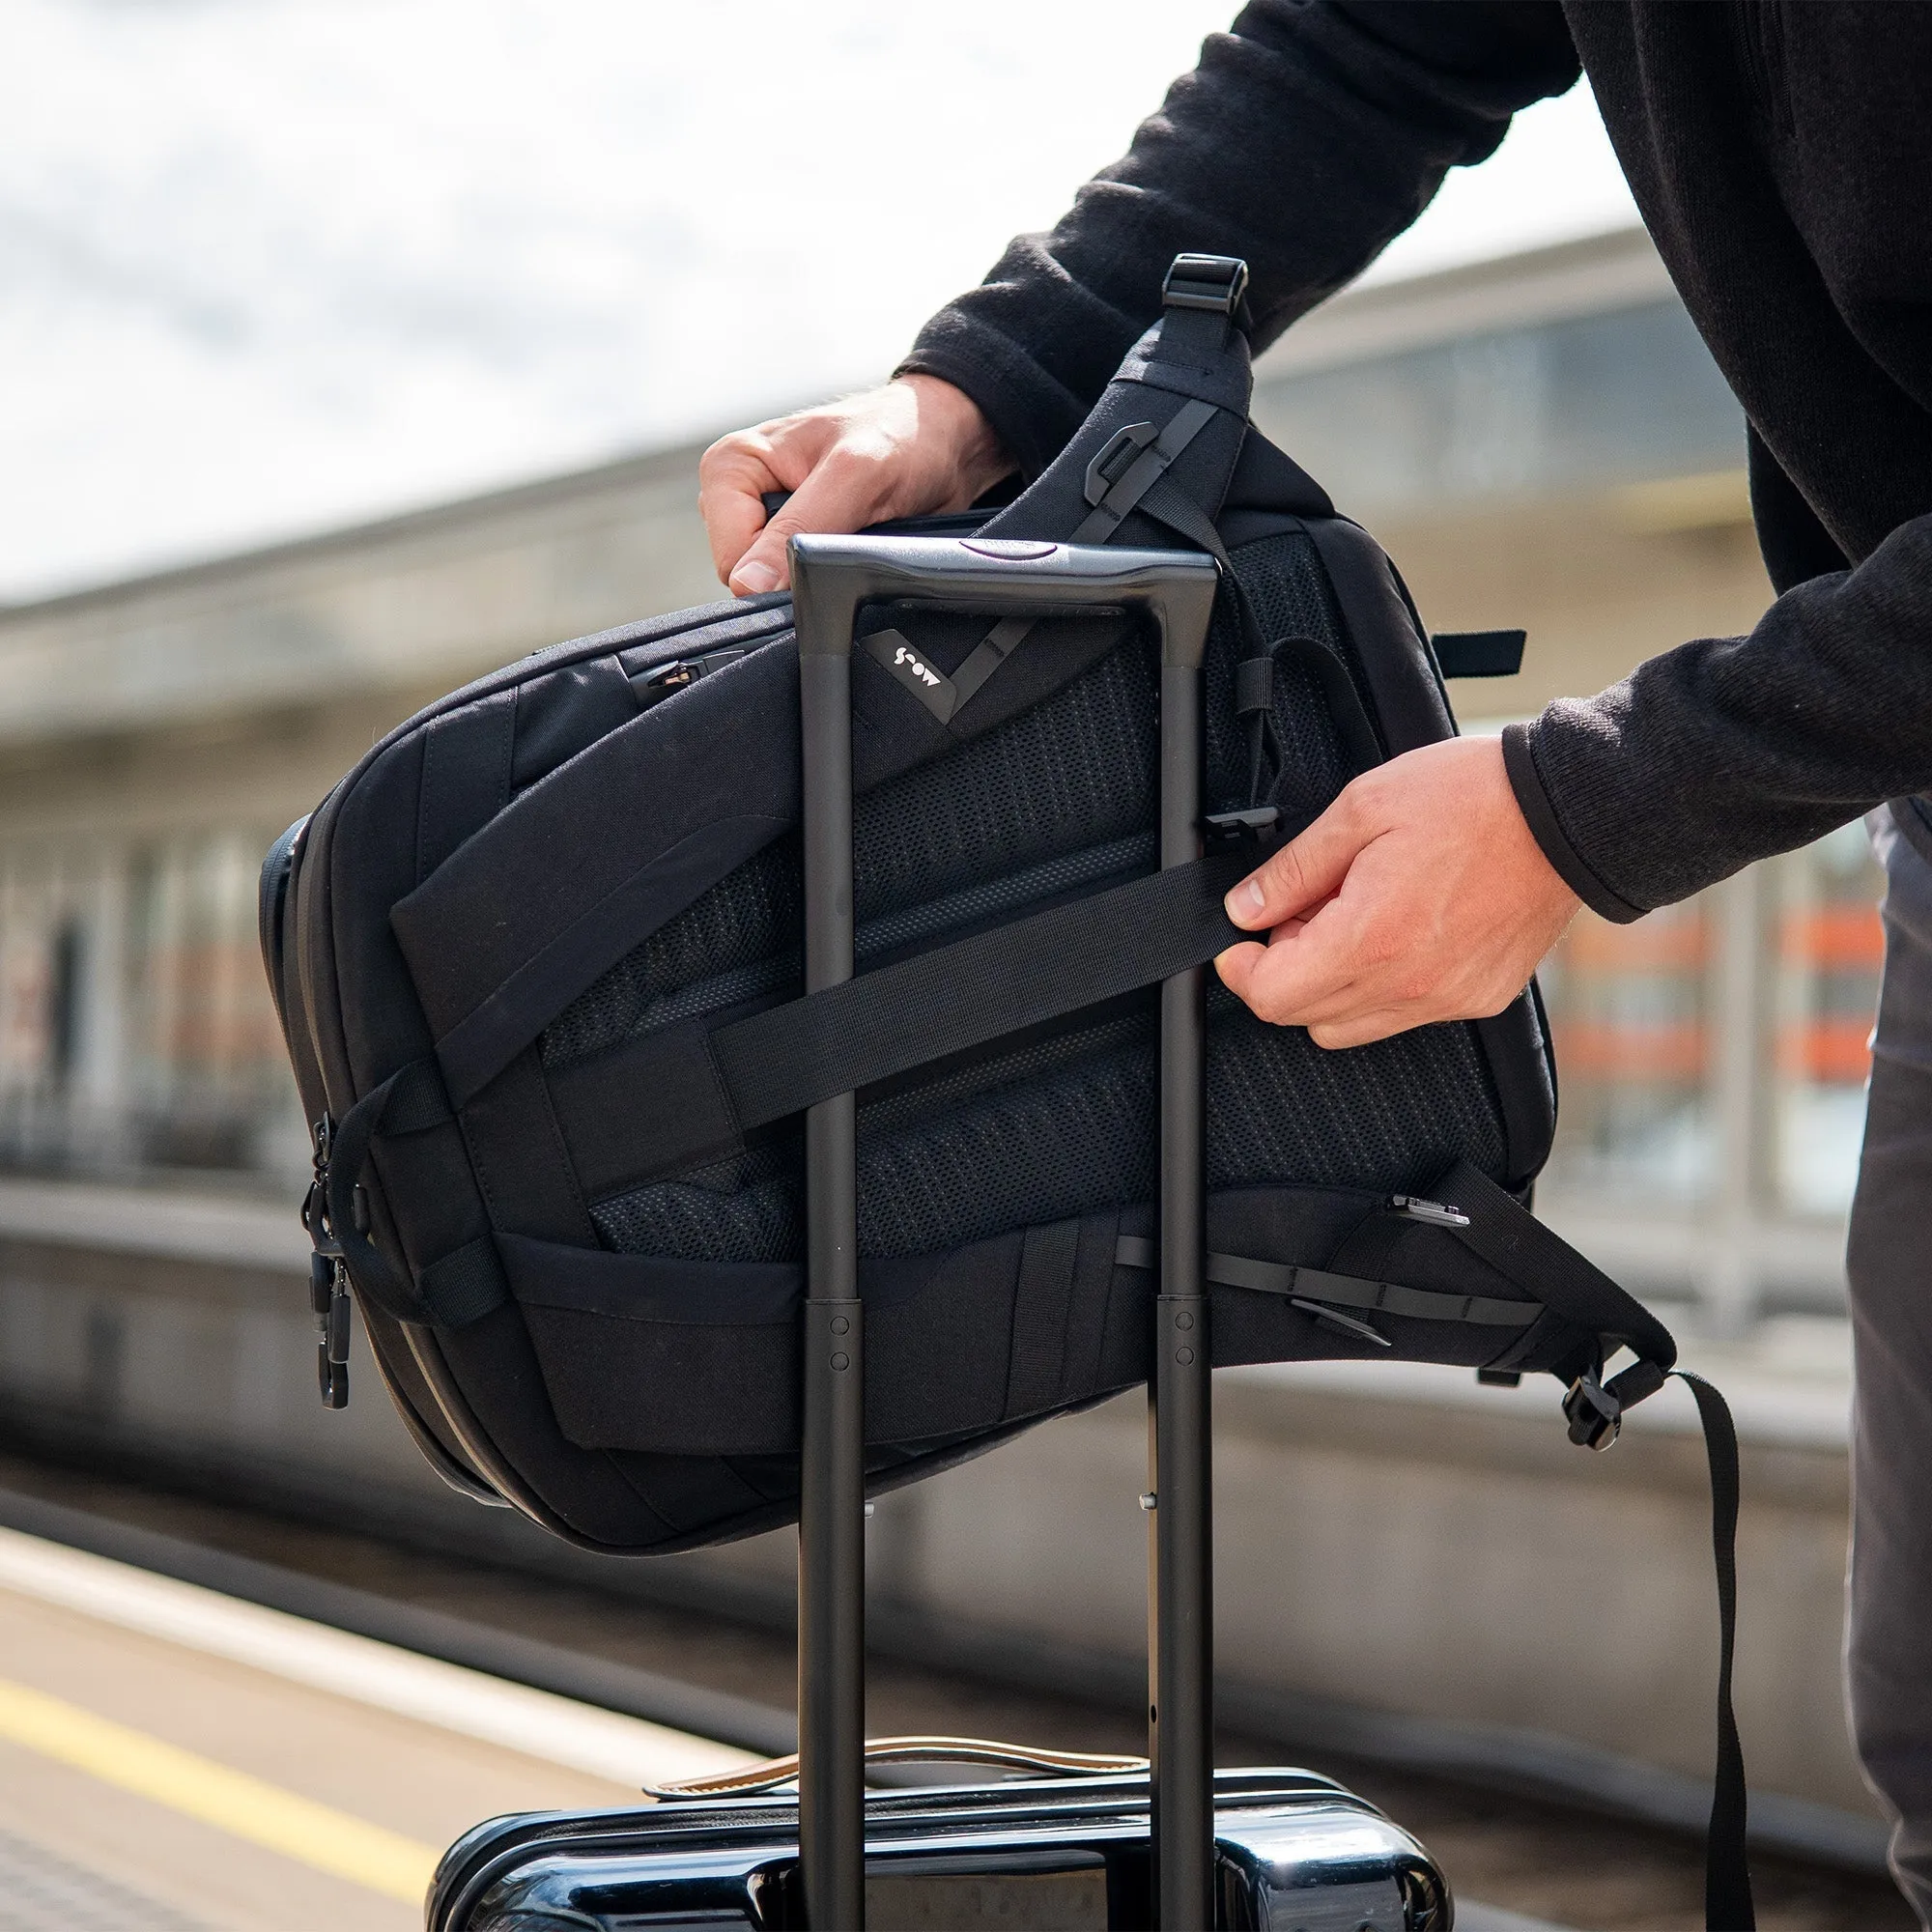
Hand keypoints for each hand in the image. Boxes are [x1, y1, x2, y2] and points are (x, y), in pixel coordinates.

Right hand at [698, 375, 1014, 596]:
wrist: (946, 442)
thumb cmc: (902, 434)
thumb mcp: (854, 476)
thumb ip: (799, 528)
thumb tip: (749, 584)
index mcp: (733, 464)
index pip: (730, 558)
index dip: (775, 571)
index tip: (823, 548)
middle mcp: (741, 493)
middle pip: (748, 574)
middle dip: (799, 567)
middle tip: (847, 530)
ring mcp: (768, 519)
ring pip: (775, 583)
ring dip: (820, 569)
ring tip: (855, 530)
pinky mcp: (795, 539)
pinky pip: (800, 580)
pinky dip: (832, 570)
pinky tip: (855, 541)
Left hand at [1215, 735, 1580, 1047]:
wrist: (1570, 812)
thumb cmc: (1475, 800)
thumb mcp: (1362, 809)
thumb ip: (1294, 869)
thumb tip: (1247, 907)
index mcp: (1372, 938)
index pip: (1273, 996)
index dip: (1242, 969)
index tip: (1242, 940)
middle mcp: (1410, 985)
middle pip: (1305, 1018)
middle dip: (1285, 971)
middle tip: (1303, 913)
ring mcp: (1447, 999)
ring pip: (1351, 1027)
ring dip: (1330, 985)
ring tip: (1351, 919)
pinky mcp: (1478, 999)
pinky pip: (1404, 1016)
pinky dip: (1381, 986)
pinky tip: (1397, 931)